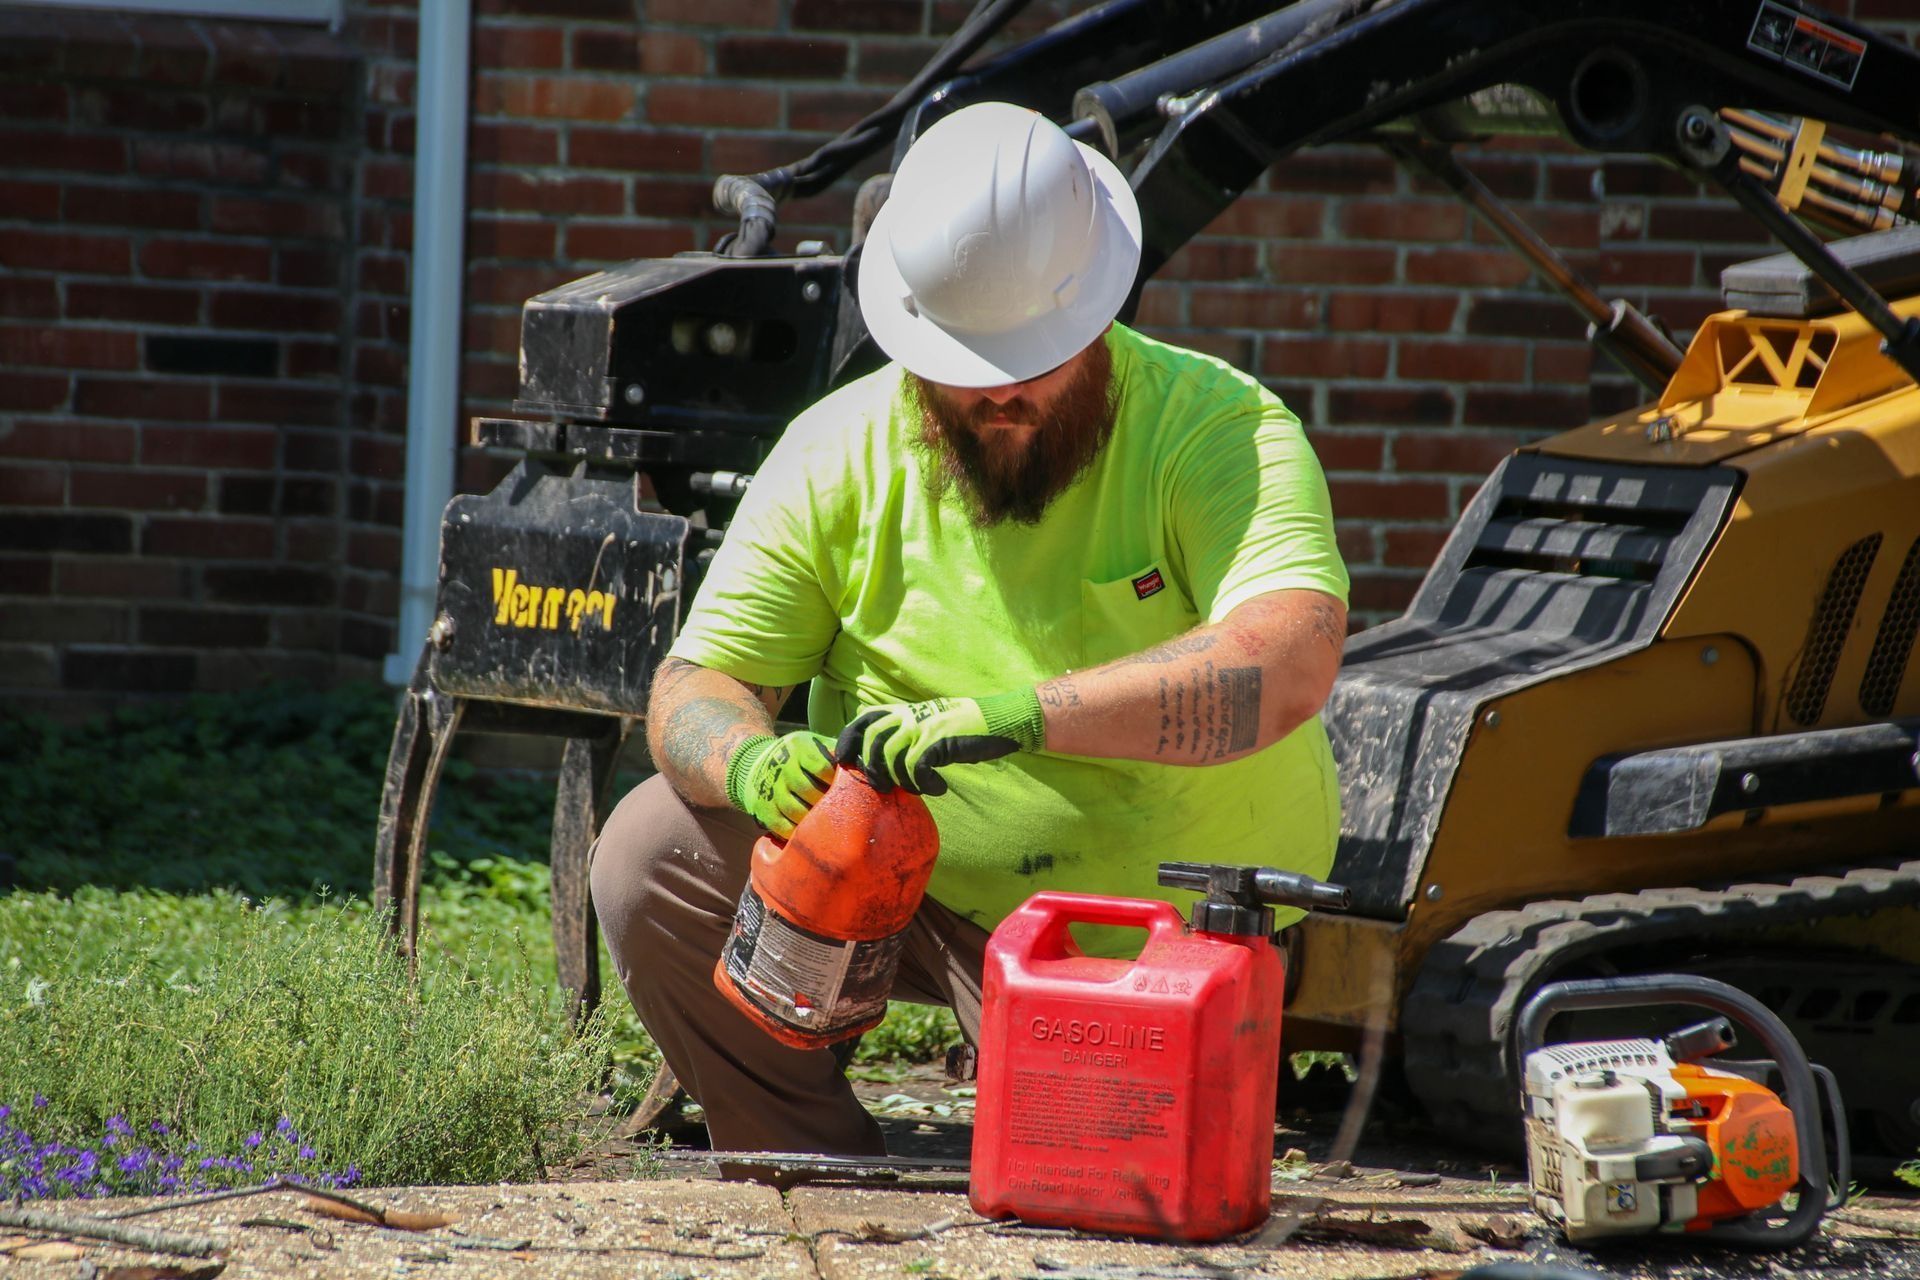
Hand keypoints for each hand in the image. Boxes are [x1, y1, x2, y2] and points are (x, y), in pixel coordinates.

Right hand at [725, 732, 836, 836]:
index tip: (847, 789)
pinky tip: (811, 834)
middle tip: (842, 811)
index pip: (822, 767)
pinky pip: (783, 827)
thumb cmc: (801, 757)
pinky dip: (798, 834)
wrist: (759, 763)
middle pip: (809, 791)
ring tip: (829, 824)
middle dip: (828, 803)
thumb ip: (838, 753)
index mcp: (800, 748)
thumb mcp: (816, 745)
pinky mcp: (764, 809)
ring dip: (815, 821)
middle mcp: (783, 768)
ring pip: (796, 811)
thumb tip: (863, 767)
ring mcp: (772, 790)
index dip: (837, 781)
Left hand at [834, 690, 1042, 794]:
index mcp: (904, 711)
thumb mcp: (929, 723)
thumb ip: (905, 732)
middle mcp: (909, 715)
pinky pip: (917, 767)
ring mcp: (923, 726)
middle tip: (884, 787)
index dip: (848, 738)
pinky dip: (925, 783)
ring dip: (901, 779)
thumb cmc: (963, 729)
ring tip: (917, 788)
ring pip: (891, 756)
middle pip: (872, 740)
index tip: (842, 760)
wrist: (997, 721)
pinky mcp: (938, 740)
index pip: (864, 719)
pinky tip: (939, 788)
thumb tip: (880, 758)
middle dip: (871, 767)